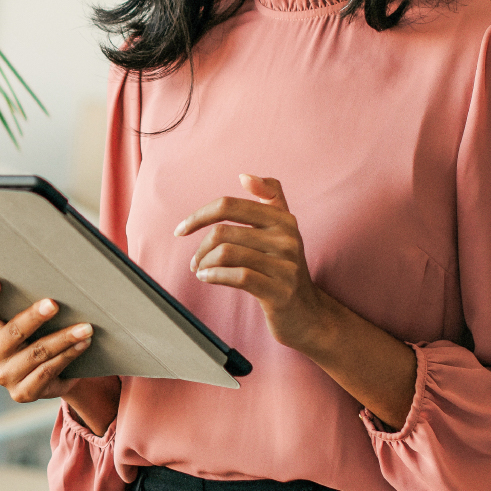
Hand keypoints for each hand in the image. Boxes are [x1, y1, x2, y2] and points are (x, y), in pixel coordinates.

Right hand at [0, 277, 120, 433]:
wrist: (47, 374)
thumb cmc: (36, 333)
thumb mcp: (25, 318)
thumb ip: (25, 303)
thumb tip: (56, 280)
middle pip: (12, 332)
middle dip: (34, 317)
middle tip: (54, 304)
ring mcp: (5, 375)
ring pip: (37, 353)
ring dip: (64, 338)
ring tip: (85, 328)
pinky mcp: (22, 392)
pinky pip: (48, 371)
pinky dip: (68, 356)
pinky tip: (82, 344)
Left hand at [175, 174, 337, 353]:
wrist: (308, 315)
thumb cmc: (285, 269)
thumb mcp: (283, 231)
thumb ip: (270, 198)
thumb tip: (245, 176)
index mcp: (283, 219)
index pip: (229, 205)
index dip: (199, 215)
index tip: (182, 230)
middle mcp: (288, 238)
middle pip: (222, 232)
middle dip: (200, 248)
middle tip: (195, 262)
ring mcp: (286, 266)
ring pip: (226, 253)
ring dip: (204, 264)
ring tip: (201, 272)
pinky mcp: (280, 291)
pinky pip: (237, 276)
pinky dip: (214, 277)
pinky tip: (207, 279)